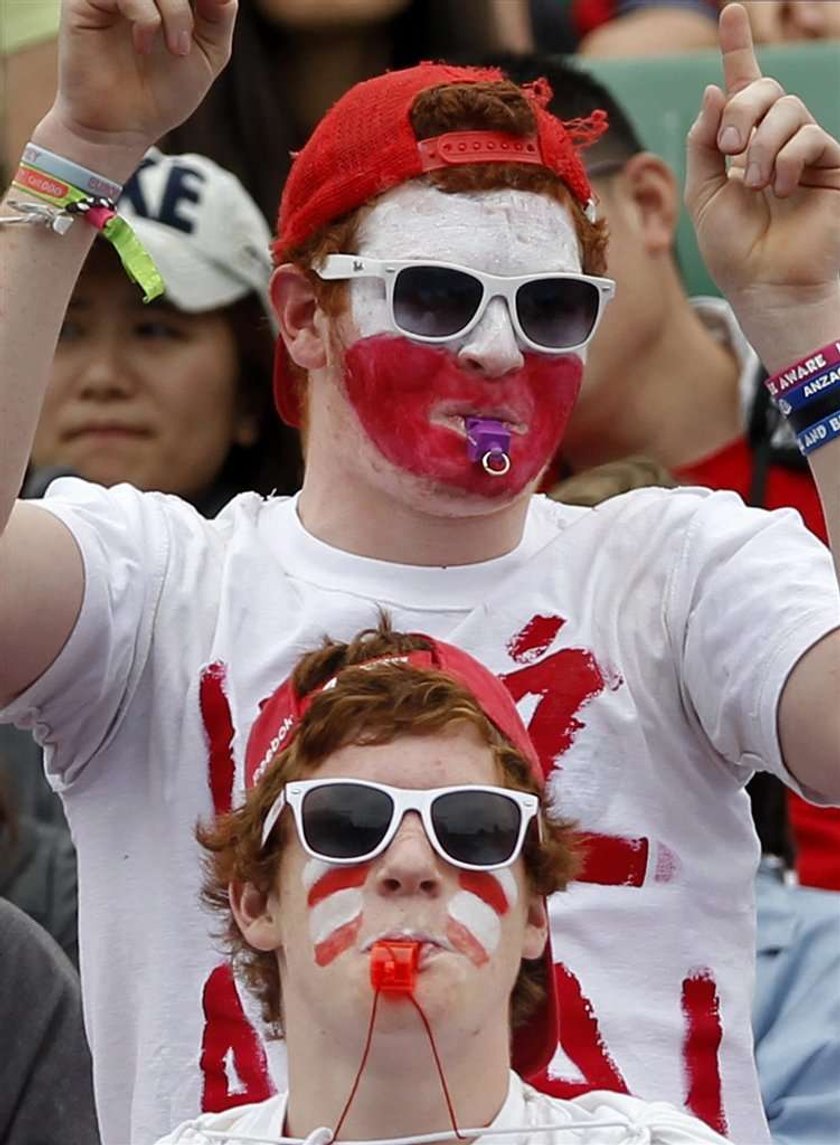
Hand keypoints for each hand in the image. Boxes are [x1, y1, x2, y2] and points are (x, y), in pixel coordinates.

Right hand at [35, 0, 236, 173]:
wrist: (121, 127)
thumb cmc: (163, 93)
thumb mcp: (207, 55)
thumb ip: (219, 16)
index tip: (216, 12)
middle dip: (189, 5)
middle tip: (192, 41)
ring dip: (175, 10)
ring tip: (178, 49)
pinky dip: (144, 13)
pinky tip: (143, 44)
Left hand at [685, 3, 839, 326]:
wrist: (764, 285)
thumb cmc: (733, 249)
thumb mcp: (703, 192)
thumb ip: (704, 141)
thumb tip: (714, 87)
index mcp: (742, 144)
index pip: (741, 86)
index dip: (738, 47)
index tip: (732, 9)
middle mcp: (775, 140)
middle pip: (763, 89)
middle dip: (740, 111)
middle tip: (729, 149)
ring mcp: (806, 150)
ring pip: (788, 109)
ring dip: (763, 145)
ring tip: (754, 185)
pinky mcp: (832, 165)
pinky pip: (811, 135)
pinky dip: (789, 159)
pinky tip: (782, 190)